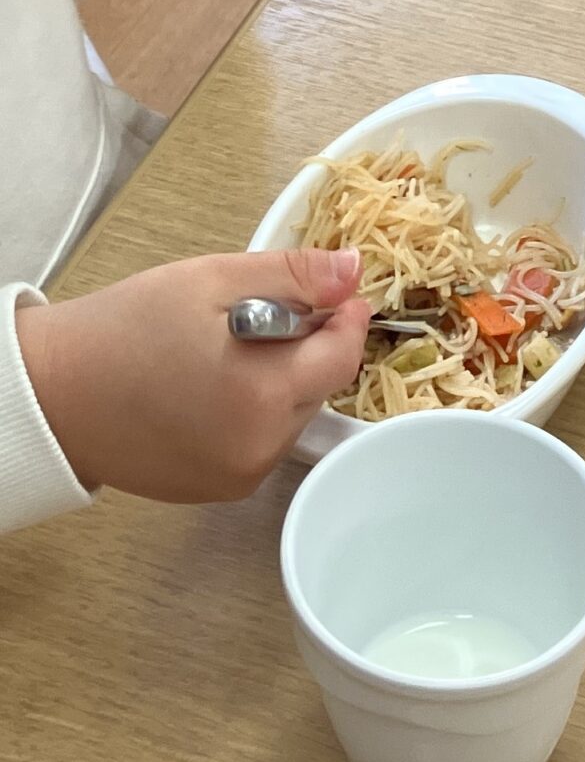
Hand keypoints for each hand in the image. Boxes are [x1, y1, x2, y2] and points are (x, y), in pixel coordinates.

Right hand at [15, 250, 371, 502]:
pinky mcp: (220, 490)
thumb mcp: (213, 280)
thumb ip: (294, 275)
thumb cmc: (125, 330)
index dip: (346, 321)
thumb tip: (354, 271)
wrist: (53, 394)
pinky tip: (214, 392)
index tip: (335, 298)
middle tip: (262, 322)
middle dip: (308, 349)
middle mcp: (259, 445)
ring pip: (297, 415)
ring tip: (227, 359)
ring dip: (283, 382)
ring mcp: (240, 475)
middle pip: (322, 386)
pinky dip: (257, 413)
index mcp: (263, 393)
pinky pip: (266, 442)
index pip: (344, 356)